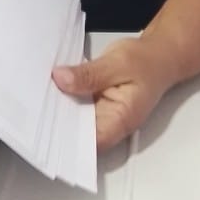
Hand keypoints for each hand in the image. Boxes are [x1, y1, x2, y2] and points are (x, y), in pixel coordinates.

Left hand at [52, 37, 174, 149]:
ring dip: (61, 112)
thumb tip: (62, 79)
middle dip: (59, 124)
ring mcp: (104, 117)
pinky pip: (77, 109)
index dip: (69, 140)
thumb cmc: (147, 62)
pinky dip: (66, 101)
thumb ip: (89, 74)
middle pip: (80, 135)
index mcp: (122, 118)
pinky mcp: (96, 107)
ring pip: (76, 122)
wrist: (159, 56)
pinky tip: (55, 91)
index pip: (92, 142)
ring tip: (43, 98)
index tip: (49, 128)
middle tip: (40, 108)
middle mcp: (112, 123)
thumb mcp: (116, 62)